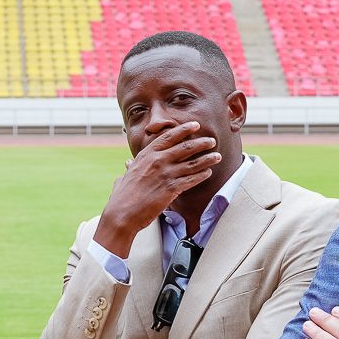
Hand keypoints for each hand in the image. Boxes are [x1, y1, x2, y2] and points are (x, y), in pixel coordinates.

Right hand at [92, 121, 220, 256]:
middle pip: (185, 147)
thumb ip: (130, 167)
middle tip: (211, 140)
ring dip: (207, 159)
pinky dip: (202, 175)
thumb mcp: (125, 175)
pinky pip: (192, 179)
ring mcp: (165, 174)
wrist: (122, 213)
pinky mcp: (171, 188)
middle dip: (201, 142)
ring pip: (192, 163)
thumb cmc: (121, 196)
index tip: (195, 125)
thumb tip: (127, 163)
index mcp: (146, 154)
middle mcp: (157, 160)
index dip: (184, 129)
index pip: (169, 136)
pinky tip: (208, 173)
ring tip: (217, 156)